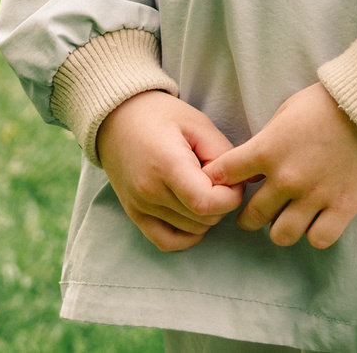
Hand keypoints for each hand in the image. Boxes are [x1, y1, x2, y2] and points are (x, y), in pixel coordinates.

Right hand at [94, 91, 245, 251]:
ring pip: (191, 231)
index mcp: (167, 165)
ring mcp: (140, 206)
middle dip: (222, 203)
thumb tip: (239, 182)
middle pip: (203, 219)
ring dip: (207, 215)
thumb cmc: (162, 115)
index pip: (207, 203)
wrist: (118, 118)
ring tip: (204, 188)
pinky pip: (166, 242)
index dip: (230, 196)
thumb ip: (222, 154)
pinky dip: (188, 235)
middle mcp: (150, 191)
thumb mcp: (198, 124)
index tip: (232, 178)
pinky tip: (195, 215)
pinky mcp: (135, 214)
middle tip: (220, 180)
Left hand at [204, 81, 356, 249]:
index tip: (223, 185)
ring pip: (281, 235)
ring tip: (289, 217)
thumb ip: (264, 142)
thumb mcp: (284, 112)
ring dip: (281, 227)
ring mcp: (315, 196)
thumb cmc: (325, 102)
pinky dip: (315, 233)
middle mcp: (286, 178)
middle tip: (259, 209)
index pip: (223, 176)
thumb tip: (252, 170)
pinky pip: (318, 239)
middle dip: (249, 216)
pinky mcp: (343, 206)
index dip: (218, 182)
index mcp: (267, 150)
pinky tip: (318, 219)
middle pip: (250, 217)